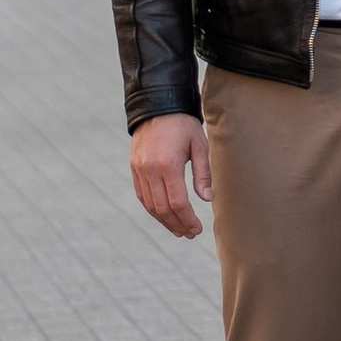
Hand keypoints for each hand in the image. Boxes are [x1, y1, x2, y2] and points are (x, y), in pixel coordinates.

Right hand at [131, 114, 211, 238]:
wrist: (157, 106)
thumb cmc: (183, 124)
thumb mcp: (199, 145)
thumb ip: (203, 173)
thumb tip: (207, 199)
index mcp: (168, 164)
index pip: (178, 202)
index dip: (188, 219)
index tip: (197, 229)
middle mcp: (150, 170)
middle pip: (163, 208)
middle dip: (177, 224)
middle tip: (190, 234)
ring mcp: (139, 170)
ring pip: (150, 205)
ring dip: (164, 221)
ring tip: (178, 230)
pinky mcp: (134, 168)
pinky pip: (142, 195)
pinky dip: (152, 209)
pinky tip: (164, 215)